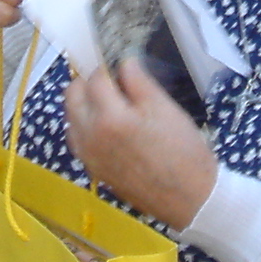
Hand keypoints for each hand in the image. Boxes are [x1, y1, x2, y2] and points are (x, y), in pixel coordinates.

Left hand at [63, 62, 217, 228]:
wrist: (189, 199)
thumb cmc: (183, 151)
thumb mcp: (165, 108)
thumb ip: (138, 81)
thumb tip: (123, 62)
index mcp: (109, 117)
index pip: (96, 78)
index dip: (108, 66)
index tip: (119, 64)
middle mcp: (90, 136)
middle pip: (72, 95)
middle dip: (89, 82)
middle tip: (113, 82)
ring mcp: (88, 155)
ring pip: (71, 117)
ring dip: (84, 104)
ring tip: (112, 104)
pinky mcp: (93, 169)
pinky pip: (78, 139)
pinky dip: (85, 126)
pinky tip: (108, 128)